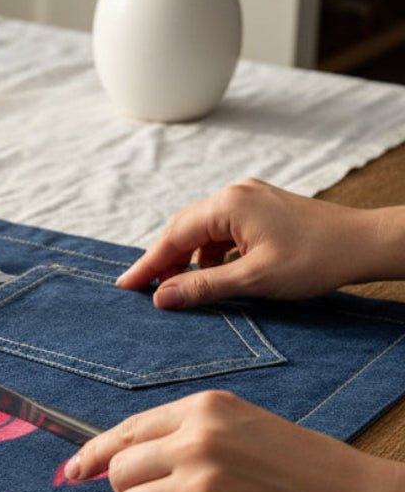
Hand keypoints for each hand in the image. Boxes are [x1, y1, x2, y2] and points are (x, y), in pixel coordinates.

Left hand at [64, 390, 404, 491]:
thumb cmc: (305, 469)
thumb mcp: (243, 425)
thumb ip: (185, 434)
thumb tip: (118, 458)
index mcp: (204, 408)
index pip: (125, 431)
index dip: (93, 455)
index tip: (74, 471)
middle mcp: (196, 442)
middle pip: (118, 472)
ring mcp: (202, 487)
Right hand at [115, 179, 390, 308]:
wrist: (365, 244)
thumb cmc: (315, 259)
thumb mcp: (254, 280)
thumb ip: (203, 286)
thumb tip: (162, 297)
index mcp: (229, 204)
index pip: (174, 236)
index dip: (148, 264)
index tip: (127, 285)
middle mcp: (235, 194)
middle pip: (184, 228)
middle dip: (164, 260)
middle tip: (147, 290)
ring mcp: (250, 198)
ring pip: (203, 230)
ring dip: (189, 258)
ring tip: (181, 287)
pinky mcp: (262, 208)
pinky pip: (223, 230)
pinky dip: (211, 253)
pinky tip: (214, 273)